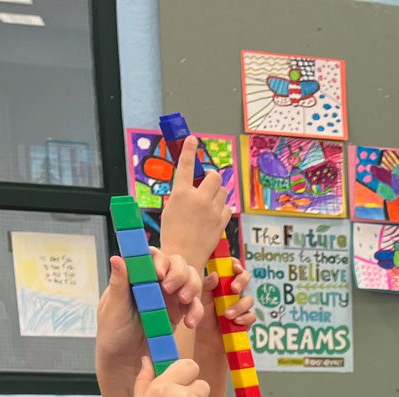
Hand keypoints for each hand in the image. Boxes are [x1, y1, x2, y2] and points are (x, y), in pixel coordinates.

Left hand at [96, 249, 204, 376]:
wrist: (127, 360)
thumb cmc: (113, 333)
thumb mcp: (113, 309)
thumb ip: (119, 284)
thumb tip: (117, 258)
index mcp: (136, 276)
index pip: (151, 256)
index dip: (159, 259)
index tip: (159, 274)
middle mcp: (154, 281)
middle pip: (176, 263)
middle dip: (179, 273)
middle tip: (173, 291)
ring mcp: (169, 296)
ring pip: (190, 279)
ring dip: (192, 287)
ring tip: (185, 301)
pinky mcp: (179, 312)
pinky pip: (195, 305)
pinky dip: (196, 311)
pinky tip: (190, 323)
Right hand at [159, 136, 233, 267]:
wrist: (182, 255)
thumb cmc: (172, 232)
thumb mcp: (170, 207)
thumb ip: (182, 193)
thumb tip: (194, 183)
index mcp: (180, 194)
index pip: (184, 165)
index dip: (188, 150)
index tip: (192, 139)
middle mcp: (198, 199)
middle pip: (214, 176)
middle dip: (210, 175)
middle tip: (205, 179)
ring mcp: (212, 210)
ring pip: (222, 190)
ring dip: (216, 191)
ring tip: (207, 200)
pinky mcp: (222, 221)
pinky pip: (227, 206)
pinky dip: (222, 207)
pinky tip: (214, 212)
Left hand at [194, 261, 255, 351]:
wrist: (208, 338)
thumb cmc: (205, 316)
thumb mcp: (202, 300)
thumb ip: (207, 286)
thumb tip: (215, 274)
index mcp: (224, 283)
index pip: (233, 268)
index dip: (236, 264)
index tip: (234, 267)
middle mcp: (235, 292)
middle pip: (246, 278)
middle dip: (242, 281)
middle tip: (234, 289)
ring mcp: (242, 305)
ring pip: (248, 299)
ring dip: (239, 306)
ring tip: (227, 315)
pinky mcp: (247, 319)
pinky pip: (251, 316)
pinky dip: (244, 318)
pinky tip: (236, 321)